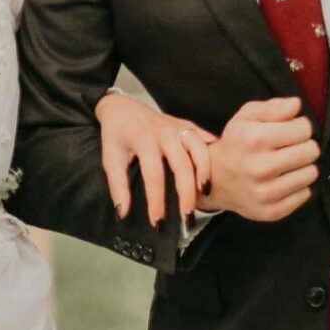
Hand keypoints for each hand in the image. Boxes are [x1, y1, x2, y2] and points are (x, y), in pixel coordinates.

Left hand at [95, 90, 213, 224]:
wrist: (123, 108)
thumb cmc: (117, 135)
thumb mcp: (110, 158)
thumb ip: (117, 186)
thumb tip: (123, 212)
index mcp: (144, 140)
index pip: (153, 175)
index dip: (156, 201)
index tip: (158, 222)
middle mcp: (165, 132)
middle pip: (181, 164)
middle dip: (186, 193)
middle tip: (187, 216)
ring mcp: (179, 127)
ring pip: (199, 148)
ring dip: (205, 171)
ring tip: (206, 194)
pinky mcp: (188, 126)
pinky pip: (206, 139)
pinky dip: (214, 154)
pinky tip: (218, 173)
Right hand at [201, 96, 317, 223]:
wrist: (213, 180)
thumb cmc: (236, 144)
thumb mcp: (247, 117)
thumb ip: (273, 107)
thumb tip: (296, 105)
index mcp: (254, 139)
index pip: (304, 129)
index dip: (299, 126)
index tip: (289, 131)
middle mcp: (260, 167)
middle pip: (311, 151)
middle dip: (303, 146)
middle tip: (288, 148)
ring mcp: (266, 193)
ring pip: (311, 173)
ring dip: (301, 166)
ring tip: (285, 165)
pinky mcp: (271, 211)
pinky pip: (305, 194)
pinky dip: (297, 186)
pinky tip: (281, 181)